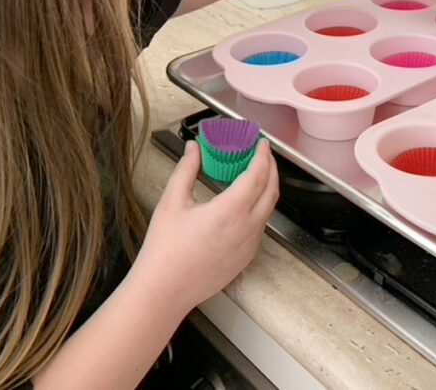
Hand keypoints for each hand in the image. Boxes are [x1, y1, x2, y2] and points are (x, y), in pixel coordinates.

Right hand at [130, 139, 278, 312]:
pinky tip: (245, 202)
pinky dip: (259, 208)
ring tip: (254, 174)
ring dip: (266, 188)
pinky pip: (260, 226)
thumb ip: (187, 170)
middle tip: (262, 154)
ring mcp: (249, 245)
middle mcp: (246, 228)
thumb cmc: (165, 251)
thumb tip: (193, 149)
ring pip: (268, 209)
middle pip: (271, 190)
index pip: (257, 175)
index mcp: (229, 211)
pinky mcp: (246, 257)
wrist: (164, 291)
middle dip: (271, 168)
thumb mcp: (172, 202)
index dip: (263, 156)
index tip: (262, 144)